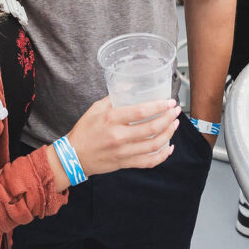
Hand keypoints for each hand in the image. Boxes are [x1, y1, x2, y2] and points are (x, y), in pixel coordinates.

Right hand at [62, 98, 181, 177]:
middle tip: (175, 111)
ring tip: (174, 124)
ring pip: (153, 145)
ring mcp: (123, 152)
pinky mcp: (125, 163)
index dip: (158, 106)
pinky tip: (169, 147)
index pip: (140, 112)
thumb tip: (130, 85)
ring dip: (168, 134)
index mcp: (111, 119)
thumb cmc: (84, 131)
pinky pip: (149, 162)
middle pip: (151, 128)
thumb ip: (114, 97)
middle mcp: (118, 136)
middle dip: (168, 119)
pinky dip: (162, 156)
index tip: (169, 102)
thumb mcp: (95, 108)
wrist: (73, 156)